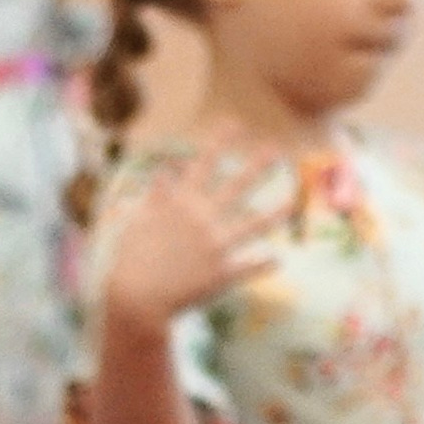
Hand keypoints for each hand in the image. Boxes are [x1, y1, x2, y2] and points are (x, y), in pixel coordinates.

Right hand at [105, 144, 278, 336]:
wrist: (135, 299)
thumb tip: (164, 173)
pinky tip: (277, 261)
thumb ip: (156, 198)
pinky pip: (246, 268)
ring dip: (274, 214)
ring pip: (251, 226)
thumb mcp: (139, 223)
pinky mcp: (220, 274)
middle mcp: (203, 220)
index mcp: (181, 205)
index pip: (203, 165)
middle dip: (257, 167)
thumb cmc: (130, 260)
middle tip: (275, 150)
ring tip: (292, 202)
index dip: (219, 143)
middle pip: (235, 187)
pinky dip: (261, 265)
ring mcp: (215, 247)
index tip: (235, 123)